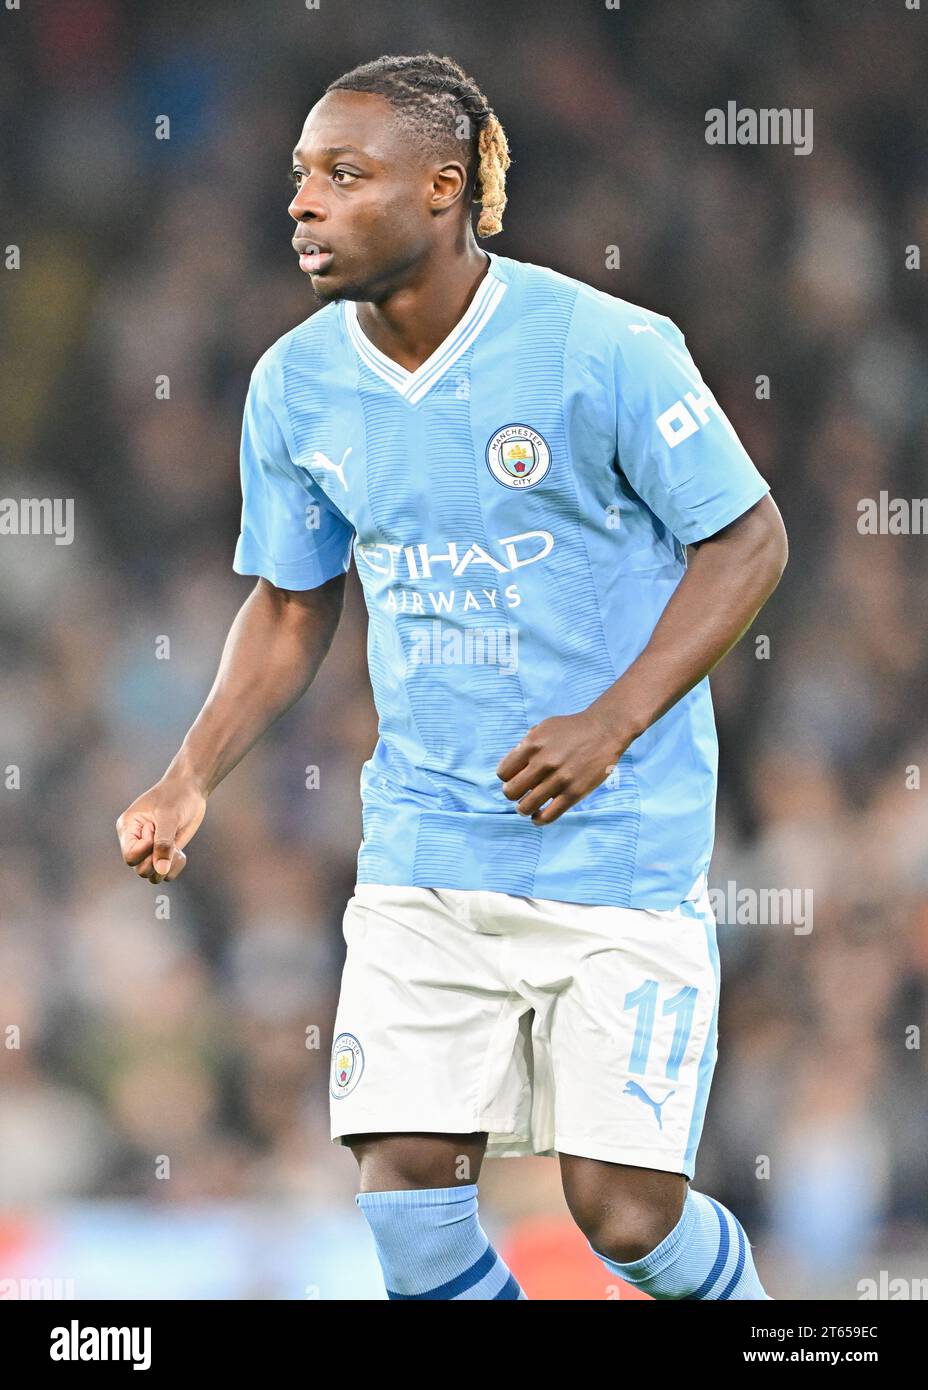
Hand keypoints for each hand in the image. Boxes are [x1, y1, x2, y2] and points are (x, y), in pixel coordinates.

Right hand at [116, 774, 207, 884]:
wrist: (190, 789)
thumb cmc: (176, 796)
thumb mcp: (169, 817)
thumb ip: (163, 843)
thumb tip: (161, 871)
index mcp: (128, 828)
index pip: (130, 856)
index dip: (146, 850)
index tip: (156, 829)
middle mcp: (135, 842)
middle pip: (140, 869)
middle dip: (158, 859)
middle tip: (169, 838)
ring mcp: (149, 849)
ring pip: (152, 875)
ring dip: (167, 866)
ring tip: (175, 847)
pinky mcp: (164, 853)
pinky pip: (165, 874)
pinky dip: (175, 867)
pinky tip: (180, 853)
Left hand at [496, 708, 626, 825]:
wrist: (604, 730)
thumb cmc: (571, 729)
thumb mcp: (543, 728)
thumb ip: (525, 746)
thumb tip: (511, 768)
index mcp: (532, 745)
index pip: (503, 773)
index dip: (507, 778)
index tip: (515, 778)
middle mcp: (543, 762)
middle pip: (511, 792)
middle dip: (512, 794)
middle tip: (520, 793)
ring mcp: (559, 779)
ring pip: (526, 807)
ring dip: (523, 809)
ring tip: (527, 807)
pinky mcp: (574, 793)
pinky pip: (549, 815)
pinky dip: (539, 820)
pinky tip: (538, 816)